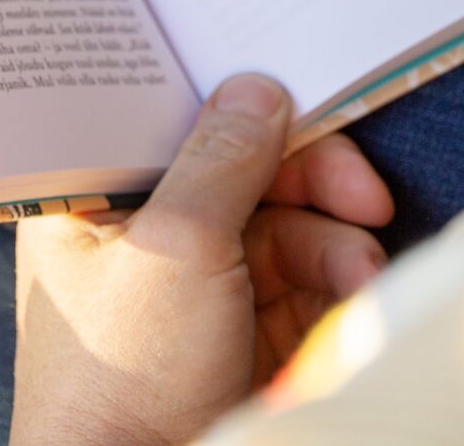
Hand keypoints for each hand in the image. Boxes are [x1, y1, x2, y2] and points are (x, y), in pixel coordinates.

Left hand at [11, 76, 393, 445]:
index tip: (306, 101)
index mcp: (95, 201)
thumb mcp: (177, 247)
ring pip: (288, 229)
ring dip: (339, 248)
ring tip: (363, 282)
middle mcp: (142, 235)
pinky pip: (304, 286)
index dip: (244, 107)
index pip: (177, 122)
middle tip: (368, 199)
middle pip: (246, 173)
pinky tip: (359, 303)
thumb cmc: (122, 377)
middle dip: (315, 184)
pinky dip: (339, 290)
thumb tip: (258, 87)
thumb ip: (223, 159)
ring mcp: (195, 288)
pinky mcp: (241, 336)